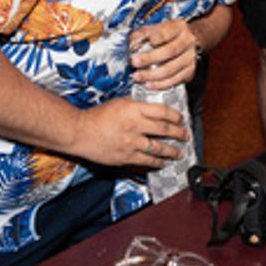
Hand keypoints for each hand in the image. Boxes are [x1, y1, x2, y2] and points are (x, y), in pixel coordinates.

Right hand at [73, 96, 187, 167]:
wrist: (79, 132)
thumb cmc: (97, 115)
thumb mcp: (119, 102)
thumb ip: (136, 104)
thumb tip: (152, 106)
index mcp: (134, 109)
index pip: (162, 111)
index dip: (175, 116)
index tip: (181, 119)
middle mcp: (135, 125)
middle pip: (164, 130)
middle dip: (179, 134)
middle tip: (186, 136)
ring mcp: (131, 143)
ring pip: (158, 148)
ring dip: (172, 151)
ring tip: (180, 153)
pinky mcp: (125, 157)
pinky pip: (145, 161)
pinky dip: (156, 162)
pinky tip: (162, 163)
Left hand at [129, 20, 200, 89]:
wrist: (186, 41)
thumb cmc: (168, 34)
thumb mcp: (155, 28)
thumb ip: (142, 34)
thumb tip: (133, 45)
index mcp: (178, 27)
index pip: (166, 32)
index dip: (153, 38)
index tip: (141, 44)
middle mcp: (187, 41)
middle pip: (169, 51)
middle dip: (149, 58)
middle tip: (135, 62)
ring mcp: (190, 57)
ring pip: (172, 68)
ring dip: (152, 75)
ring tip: (138, 76)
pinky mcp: (190, 71)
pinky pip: (174, 80)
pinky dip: (160, 84)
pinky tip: (149, 84)